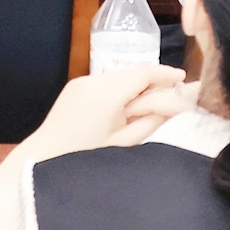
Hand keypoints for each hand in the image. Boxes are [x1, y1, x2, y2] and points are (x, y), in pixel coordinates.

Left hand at [28, 63, 185, 156]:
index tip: (183, 78)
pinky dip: (118, 89)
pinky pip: (104, 82)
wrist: (45, 158)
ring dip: (134, 85)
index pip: (143, 72)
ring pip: (118, 76)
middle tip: (170, 94)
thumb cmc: (88, 158)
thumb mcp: (126, 143)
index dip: (165, 73)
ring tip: (147, 105)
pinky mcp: (74, 86)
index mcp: (106, 94)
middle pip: (131, 72)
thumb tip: (174, 103)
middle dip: (152, 80)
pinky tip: (123, 108)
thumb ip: (152, 120)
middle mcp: (93, 81)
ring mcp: (81, 82)